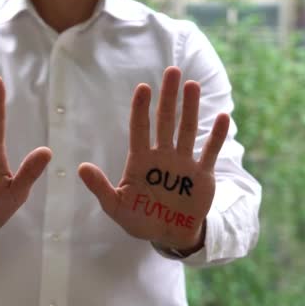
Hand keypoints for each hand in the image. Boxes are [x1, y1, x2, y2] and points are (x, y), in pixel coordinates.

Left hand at [78, 67, 229, 251]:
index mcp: (140, 161)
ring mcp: (183, 164)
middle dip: (168, 98)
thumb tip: (81, 168)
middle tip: (171, 71)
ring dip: (191, 108)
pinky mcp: (202, 175)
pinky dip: (216, 136)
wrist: (168, 234)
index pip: (140, 129)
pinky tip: (223, 117)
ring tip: (192, 85)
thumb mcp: (115, 206)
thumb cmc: (139, 219)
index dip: (141, 109)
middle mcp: (162, 156)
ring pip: (187, 130)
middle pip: (165, 121)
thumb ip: (100, 188)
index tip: (143, 87)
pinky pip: (210, 152)